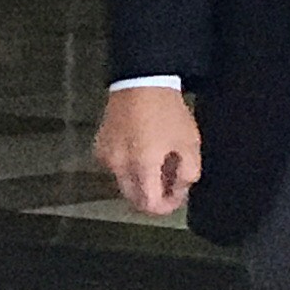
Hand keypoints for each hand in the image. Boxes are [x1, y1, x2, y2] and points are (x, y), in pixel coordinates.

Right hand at [96, 86, 203, 218]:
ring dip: (141, 183)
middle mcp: (118, 166)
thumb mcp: (189, 143)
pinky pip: (116, 169)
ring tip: (159, 164)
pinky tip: (143, 153)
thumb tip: (179, 189)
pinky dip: (129, 169)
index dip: (166, 207)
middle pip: (134, 199)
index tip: (177, 196)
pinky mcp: (99, 147)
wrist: (141, 82)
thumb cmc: (168, 112)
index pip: (149, 205)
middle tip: (170, 184)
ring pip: (124, 184)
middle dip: (153, 198)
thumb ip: (187, 173)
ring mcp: (105, 157)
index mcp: (141, 165)